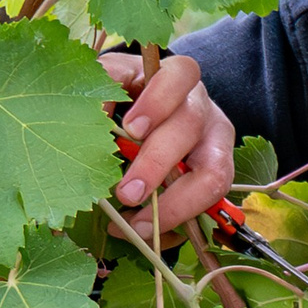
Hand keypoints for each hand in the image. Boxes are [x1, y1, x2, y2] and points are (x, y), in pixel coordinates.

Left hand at [99, 50, 238, 236]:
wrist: (147, 124)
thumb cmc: (127, 100)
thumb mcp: (113, 82)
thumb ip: (101, 86)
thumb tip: (92, 113)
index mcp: (177, 79)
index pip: (181, 75)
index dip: (159, 102)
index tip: (130, 128)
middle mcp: (203, 111)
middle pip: (190, 128)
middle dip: (157, 164)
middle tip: (126, 192)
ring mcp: (215, 148)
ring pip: (214, 177)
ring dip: (175, 206)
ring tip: (135, 224)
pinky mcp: (215, 182)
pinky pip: (206, 212)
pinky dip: (173, 229)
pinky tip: (140, 232)